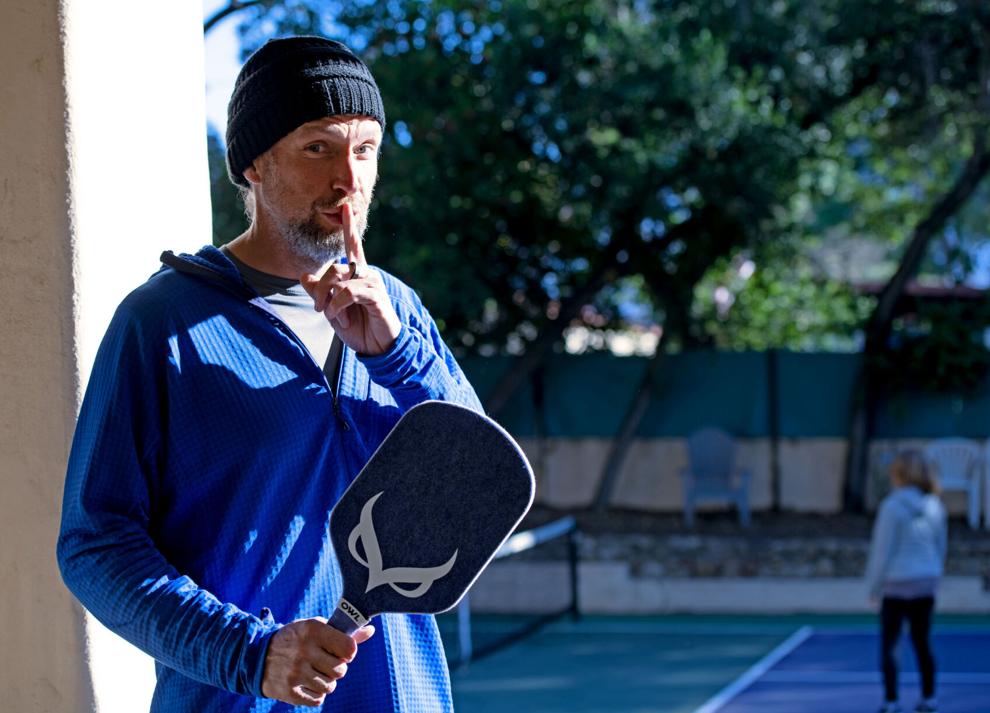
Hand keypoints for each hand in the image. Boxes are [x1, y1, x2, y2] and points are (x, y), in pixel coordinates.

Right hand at [261, 617, 374, 706]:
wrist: (256, 656)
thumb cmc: (296, 639)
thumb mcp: (315, 628)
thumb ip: (343, 633)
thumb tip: (370, 630)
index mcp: (313, 629)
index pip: (349, 649)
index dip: (348, 653)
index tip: (341, 652)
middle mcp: (305, 650)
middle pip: (340, 670)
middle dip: (335, 669)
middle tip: (323, 663)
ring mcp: (296, 672)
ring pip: (330, 687)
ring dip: (325, 682)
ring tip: (312, 672)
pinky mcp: (289, 691)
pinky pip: (318, 700)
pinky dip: (315, 694)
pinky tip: (305, 683)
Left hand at [301, 204, 400, 355]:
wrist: (378, 348)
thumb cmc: (358, 328)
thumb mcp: (332, 310)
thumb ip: (320, 292)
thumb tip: (304, 275)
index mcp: (357, 274)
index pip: (353, 246)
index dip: (349, 227)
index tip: (346, 207)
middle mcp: (366, 274)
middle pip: (334, 267)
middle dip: (319, 288)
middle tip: (317, 307)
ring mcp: (373, 283)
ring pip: (340, 278)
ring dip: (328, 300)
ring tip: (330, 315)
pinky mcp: (376, 296)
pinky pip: (349, 292)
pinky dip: (338, 305)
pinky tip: (340, 318)